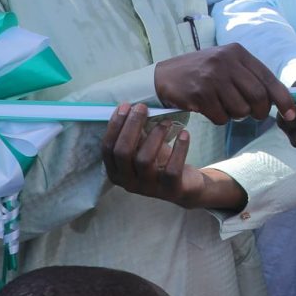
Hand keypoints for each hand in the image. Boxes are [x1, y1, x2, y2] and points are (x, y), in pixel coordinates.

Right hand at [101, 102, 244, 210]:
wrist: (187, 185)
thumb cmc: (160, 162)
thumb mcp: (143, 148)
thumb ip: (134, 133)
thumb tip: (128, 107)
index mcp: (116, 173)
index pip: (108, 149)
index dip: (115, 126)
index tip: (125, 106)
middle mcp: (128, 183)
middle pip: (123, 152)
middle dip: (131, 126)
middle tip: (142, 107)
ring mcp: (149, 188)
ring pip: (145, 160)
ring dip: (155, 135)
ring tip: (166, 121)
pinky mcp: (171, 190)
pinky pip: (172, 169)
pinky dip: (179, 148)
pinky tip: (184, 133)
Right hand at [153, 44, 295, 126]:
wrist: (165, 75)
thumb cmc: (204, 72)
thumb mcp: (228, 65)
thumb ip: (252, 77)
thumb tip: (281, 100)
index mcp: (238, 52)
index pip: (269, 78)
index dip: (283, 99)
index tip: (291, 114)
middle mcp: (226, 61)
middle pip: (258, 96)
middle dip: (260, 111)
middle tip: (254, 114)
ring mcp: (212, 77)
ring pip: (240, 109)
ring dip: (237, 115)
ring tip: (225, 106)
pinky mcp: (199, 93)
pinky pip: (221, 117)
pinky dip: (220, 119)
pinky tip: (210, 108)